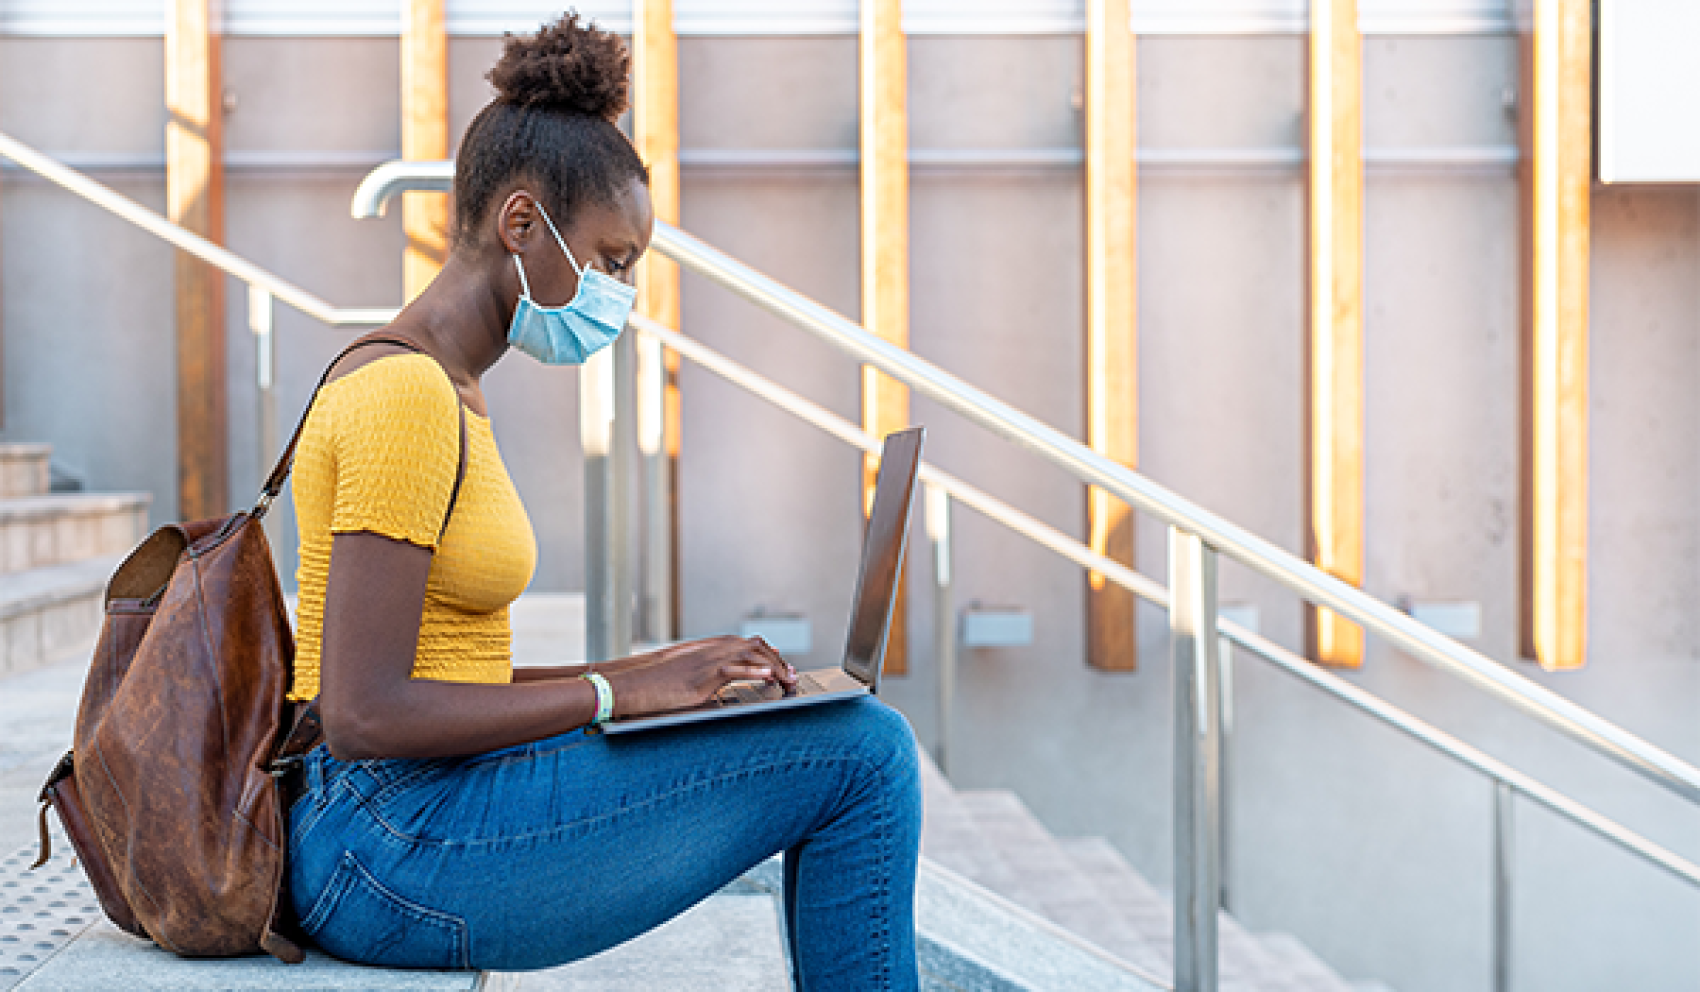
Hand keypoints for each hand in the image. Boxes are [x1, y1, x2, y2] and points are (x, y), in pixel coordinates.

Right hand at [605, 636, 797, 717]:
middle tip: (792, 676)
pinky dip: (754, 672)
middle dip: (777, 660)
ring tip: (789, 679)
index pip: (746, 643)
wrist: (633, 684)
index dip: (767, 653)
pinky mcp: (703, 677)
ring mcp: (708, 661)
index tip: (781, 665)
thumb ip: (703, 674)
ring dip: (774, 668)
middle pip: (755, 647)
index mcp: (708, 649)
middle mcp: (711, 650)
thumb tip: (717, 683)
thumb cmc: (654, 683)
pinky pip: (734, 670)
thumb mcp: (684, 675)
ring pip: (750, 656)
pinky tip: (769, 677)